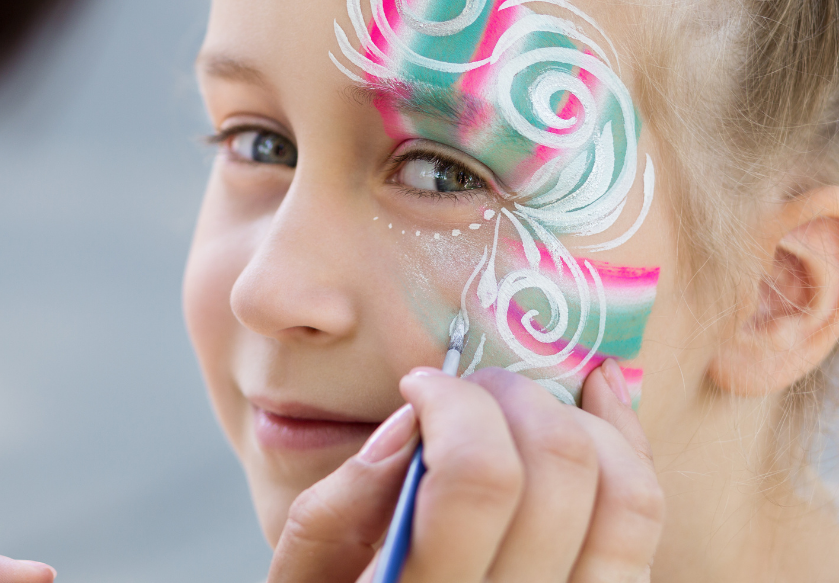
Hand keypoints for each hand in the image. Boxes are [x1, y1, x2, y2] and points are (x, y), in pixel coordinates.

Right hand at [267, 360, 663, 582]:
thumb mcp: (305, 576)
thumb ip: (338, 506)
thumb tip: (411, 418)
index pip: (480, 478)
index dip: (454, 404)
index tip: (418, 387)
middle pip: (560, 468)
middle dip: (512, 395)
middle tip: (467, 390)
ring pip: (626, 491)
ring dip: (575, 418)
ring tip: (519, 406)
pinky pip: (646, 518)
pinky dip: (626, 442)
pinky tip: (593, 404)